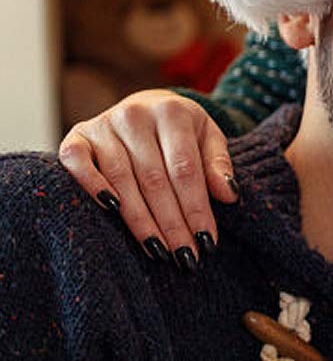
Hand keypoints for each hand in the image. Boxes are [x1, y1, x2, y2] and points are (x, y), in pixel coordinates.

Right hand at [59, 90, 236, 261]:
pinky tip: (112, 212)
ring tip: (159, 250)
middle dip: (172, 223)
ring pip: (121, 180)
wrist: (145, 105)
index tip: (207, 240)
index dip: (196, 208)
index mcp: (172, 112)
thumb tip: (229, 195)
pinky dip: (92, 186)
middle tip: (185, 256)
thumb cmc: (182, 130)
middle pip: (155, 180)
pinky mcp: (77, 135)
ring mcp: (102, 124)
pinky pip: (76, 162)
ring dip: (140, 220)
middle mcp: (135, 115)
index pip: (185, 169)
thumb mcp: (208, 137)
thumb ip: (218, 164)